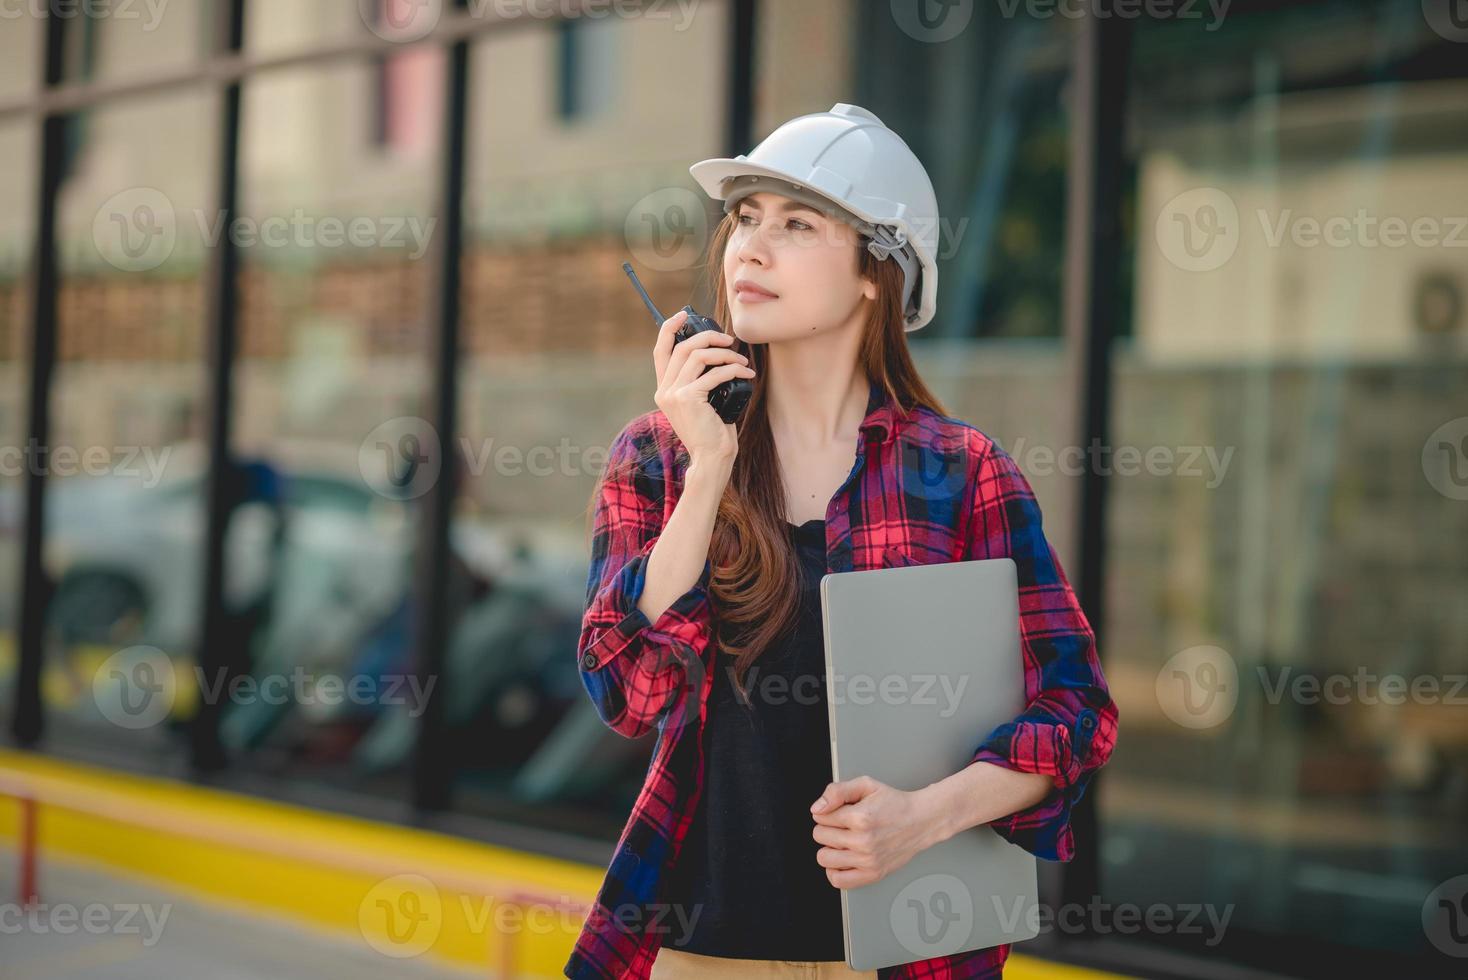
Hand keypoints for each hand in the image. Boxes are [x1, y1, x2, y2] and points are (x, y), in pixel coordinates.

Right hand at [652, 310, 754, 463]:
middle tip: (729, 340)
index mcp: (664, 389)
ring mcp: (674, 394)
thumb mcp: (701, 402)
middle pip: (682, 346)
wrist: (711, 458)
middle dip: (708, 337)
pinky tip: (746, 374)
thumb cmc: (712, 431)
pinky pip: (714, 373)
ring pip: (698, 356)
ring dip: (725, 354)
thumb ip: (700, 380)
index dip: (670, 327)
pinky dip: (734, 369)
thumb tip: (717, 353)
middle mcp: (664, 390)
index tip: (685, 314)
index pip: (660, 350)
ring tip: (742, 361)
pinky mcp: (688, 399)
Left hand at [810, 776, 940, 889]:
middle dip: (827, 827)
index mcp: (860, 817)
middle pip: (819, 836)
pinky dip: (834, 870)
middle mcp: (863, 841)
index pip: (820, 817)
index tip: (839, 811)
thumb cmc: (894, 803)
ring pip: (824, 858)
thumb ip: (837, 791)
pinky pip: (839, 880)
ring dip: (829, 848)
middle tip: (843, 825)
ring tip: (842, 841)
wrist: (921, 821)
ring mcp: (868, 860)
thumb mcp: (866, 785)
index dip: (827, 811)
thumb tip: (817, 808)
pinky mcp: (873, 874)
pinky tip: (842, 859)